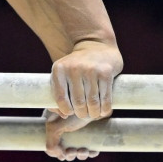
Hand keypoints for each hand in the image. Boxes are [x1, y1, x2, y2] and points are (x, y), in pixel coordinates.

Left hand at [44, 41, 122, 159]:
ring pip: (93, 102)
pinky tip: (103, 110)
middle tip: (84, 114)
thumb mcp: (62, 75)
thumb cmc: (76, 67)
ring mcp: (91, 69)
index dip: (66, 110)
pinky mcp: (105, 72)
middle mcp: (74, 68)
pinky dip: (105, 108)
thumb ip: (57, 96)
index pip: (60, 98)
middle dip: (82, 113)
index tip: (70, 112)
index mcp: (59, 69)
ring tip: (94, 114)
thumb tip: (64, 116)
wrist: (96, 46)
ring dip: (94, 113)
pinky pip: (105, 97)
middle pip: (78, 102)